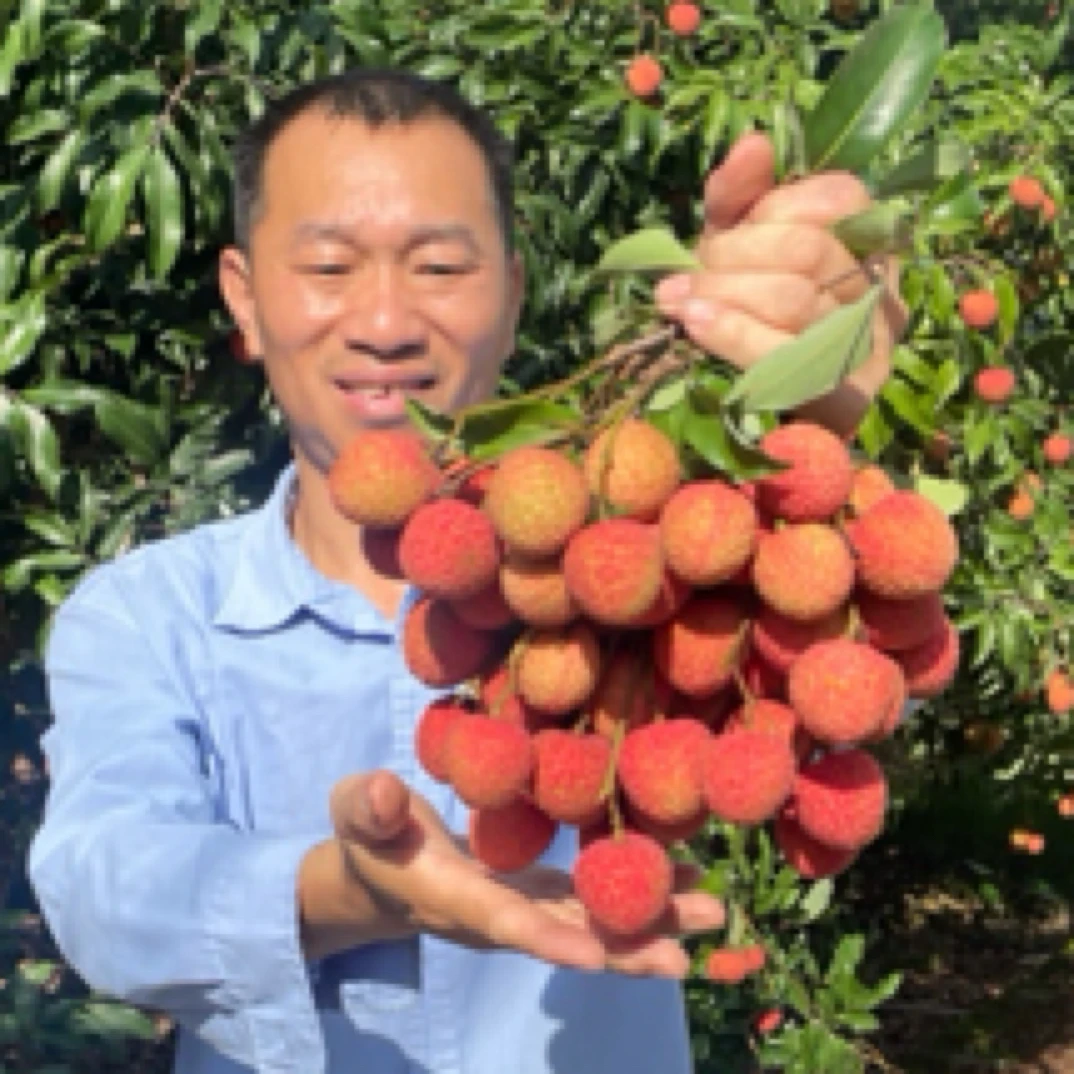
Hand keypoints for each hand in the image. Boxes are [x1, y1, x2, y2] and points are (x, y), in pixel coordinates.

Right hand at [299, 769, 725, 977]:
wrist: (376, 874)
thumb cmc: (364, 837)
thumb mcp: (355, 814)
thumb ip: (368, 807)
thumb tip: (382, 793)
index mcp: (452, 897)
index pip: (502, 921)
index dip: (547, 939)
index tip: (595, 957)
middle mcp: (496, 915)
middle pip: (565, 938)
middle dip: (625, 946)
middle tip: (688, 955)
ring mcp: (521, 907)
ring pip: (589, 922)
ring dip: (649, 921)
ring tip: (711, 913)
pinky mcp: (536, 892)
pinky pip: (590, 900)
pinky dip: (635, 893)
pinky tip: (681, 878)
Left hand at [655, 132, 906, 436]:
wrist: (748, 416)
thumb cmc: (743, 313)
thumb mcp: (735, 248)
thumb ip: (739, 195)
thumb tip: (755, 143)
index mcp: (865, 246)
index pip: (839, 197)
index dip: (771, 209)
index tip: (721, 232)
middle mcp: (881, 293)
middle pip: (809, 250)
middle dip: (733, 257)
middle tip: (683, 277)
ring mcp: (870, 349)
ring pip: (795, 299)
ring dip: (723, 293)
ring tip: (676, 301)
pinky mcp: (846, 400)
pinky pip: (789, 359)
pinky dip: (734, 335)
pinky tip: (696, 323)